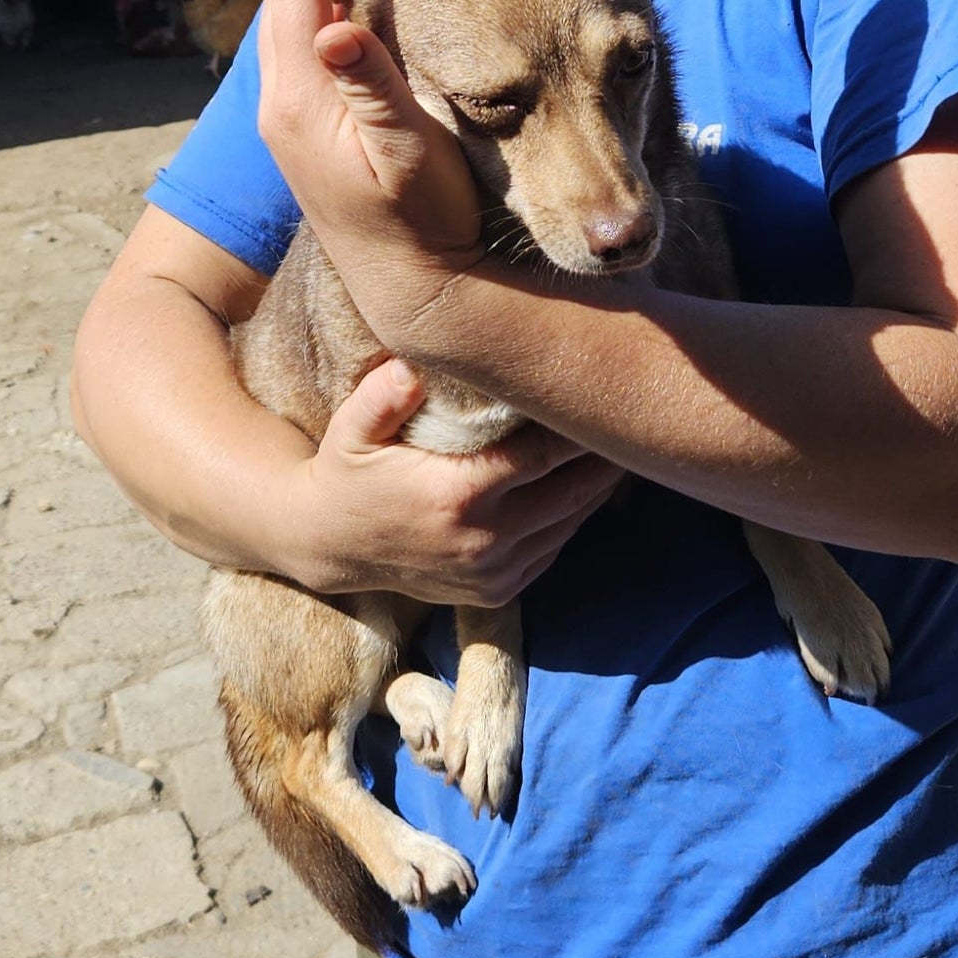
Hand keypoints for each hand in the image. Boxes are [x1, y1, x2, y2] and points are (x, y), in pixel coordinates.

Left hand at [257, 0, 482, 306]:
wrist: (411, 289)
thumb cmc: (423, 222)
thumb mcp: (407, 151)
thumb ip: (371, 87)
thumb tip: (331, 27)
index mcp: (301, 104)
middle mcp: (282, 112)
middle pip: (280, 10)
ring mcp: (288, 131)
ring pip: (285, 36)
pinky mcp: (303, 145)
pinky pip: (295, 63)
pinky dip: (311, 24)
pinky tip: (334, 18)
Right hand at [284, 359, 623, 603]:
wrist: (329, 546)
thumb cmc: (348, 472)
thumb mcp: (350, 429)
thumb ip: (382, 396)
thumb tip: (412, 366)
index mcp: (456, 494)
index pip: (545, 454)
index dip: (579, 427)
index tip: (601, 395)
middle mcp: (483, 539)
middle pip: (574, 490)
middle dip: (604, 454)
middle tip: (628, 417)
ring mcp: (493, 571)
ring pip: (571, 522)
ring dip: (597, 486)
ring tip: (616, 446)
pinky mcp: (496, 591)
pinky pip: (553, 549)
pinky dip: (573, 518)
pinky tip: (582, 486)